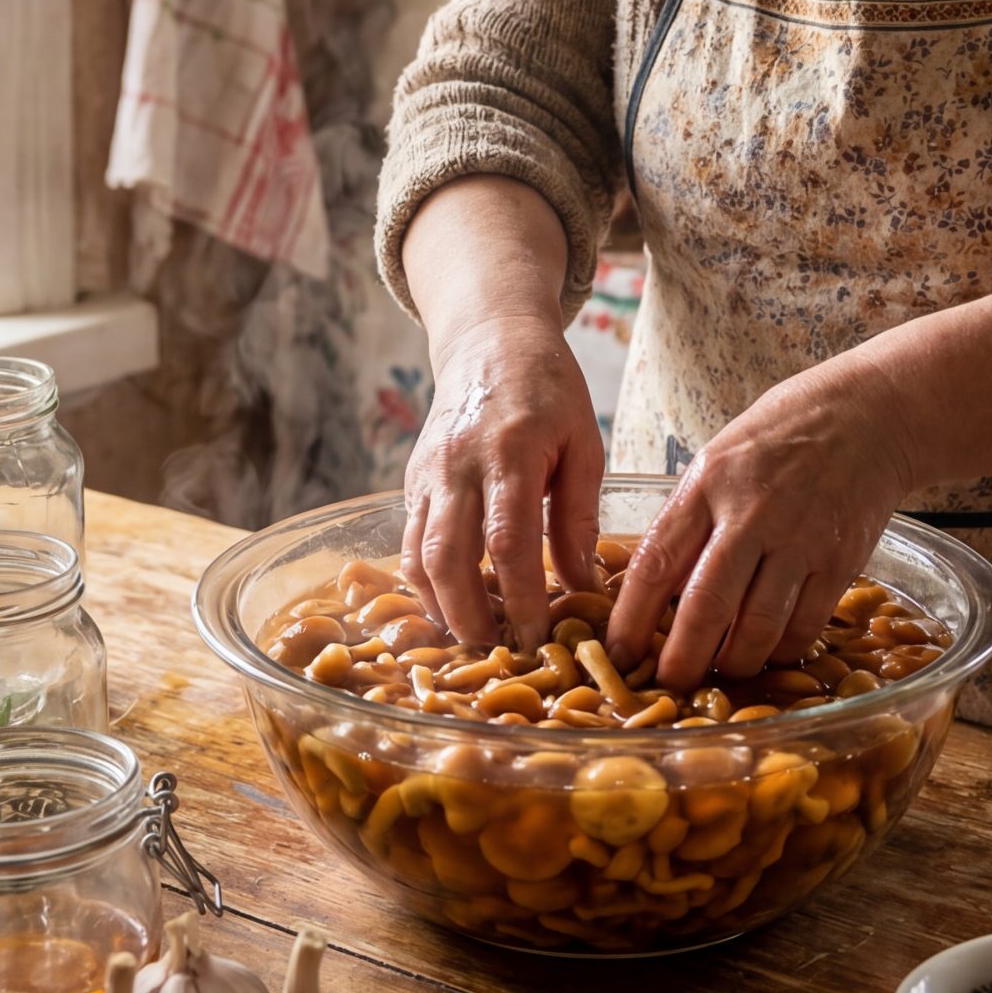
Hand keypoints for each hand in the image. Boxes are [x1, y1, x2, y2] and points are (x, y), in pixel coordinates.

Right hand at [402, 314, 603, 651]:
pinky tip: (451, 604)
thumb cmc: (549, 390)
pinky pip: (408, 541)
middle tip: (497, 652)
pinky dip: (424, 581)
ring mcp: (426, 473)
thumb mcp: (583, 444)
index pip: (509, 541)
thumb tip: (582, 585)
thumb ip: (578, 516)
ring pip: (416, 555)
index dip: (521, 598)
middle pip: (447, 557)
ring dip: (440, 606)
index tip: (539, 638)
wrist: (489, 339)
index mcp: (510, 452)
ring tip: (473, 636)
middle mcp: (458, 465)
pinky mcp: (411, 480)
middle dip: (468, 615)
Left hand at [606, 357, 913, 687]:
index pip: (655, 562)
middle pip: (705, 606)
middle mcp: (750, 514)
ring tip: (723, 670)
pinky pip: (805, 626)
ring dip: (734, 662)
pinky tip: (772, 650)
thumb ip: (692, 517)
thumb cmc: (783, 434)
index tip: (618, 651)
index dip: (631, 617)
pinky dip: (783, 650)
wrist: (868, 414)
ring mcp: (799, 539)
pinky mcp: (839, 560)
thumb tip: (661, 587)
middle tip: (669, 682)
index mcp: (707, 484)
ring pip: (756, 627)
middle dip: (681, 659)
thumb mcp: (720, 457)